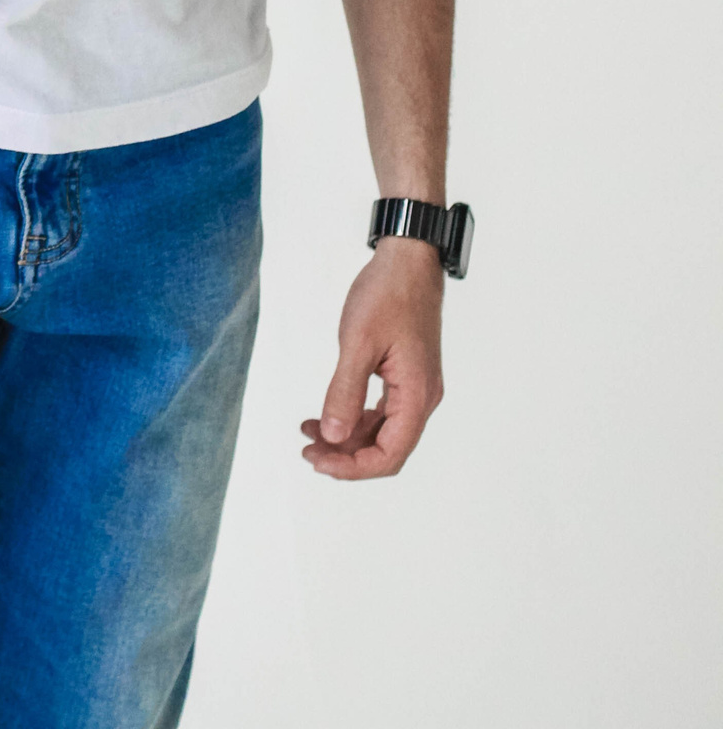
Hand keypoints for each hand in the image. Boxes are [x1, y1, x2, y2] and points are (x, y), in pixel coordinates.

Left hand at [302, 239, 444, 479]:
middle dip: (346, 456)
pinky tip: (323, 416)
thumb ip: (344, 391)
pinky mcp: (403, 376)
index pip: (390, 454)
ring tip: (308, 434)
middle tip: (306, 451)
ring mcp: (414, 388)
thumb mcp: (358, 342)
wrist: (408, 261)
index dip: (353, 467)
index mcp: (416, 395)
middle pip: (386, 448)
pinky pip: (379, 412)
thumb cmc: (387, 295)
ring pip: (380, 432)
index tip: (318, 460)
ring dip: (345, 438)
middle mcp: (421, 398)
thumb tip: (331, 435)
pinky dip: (352, 418)